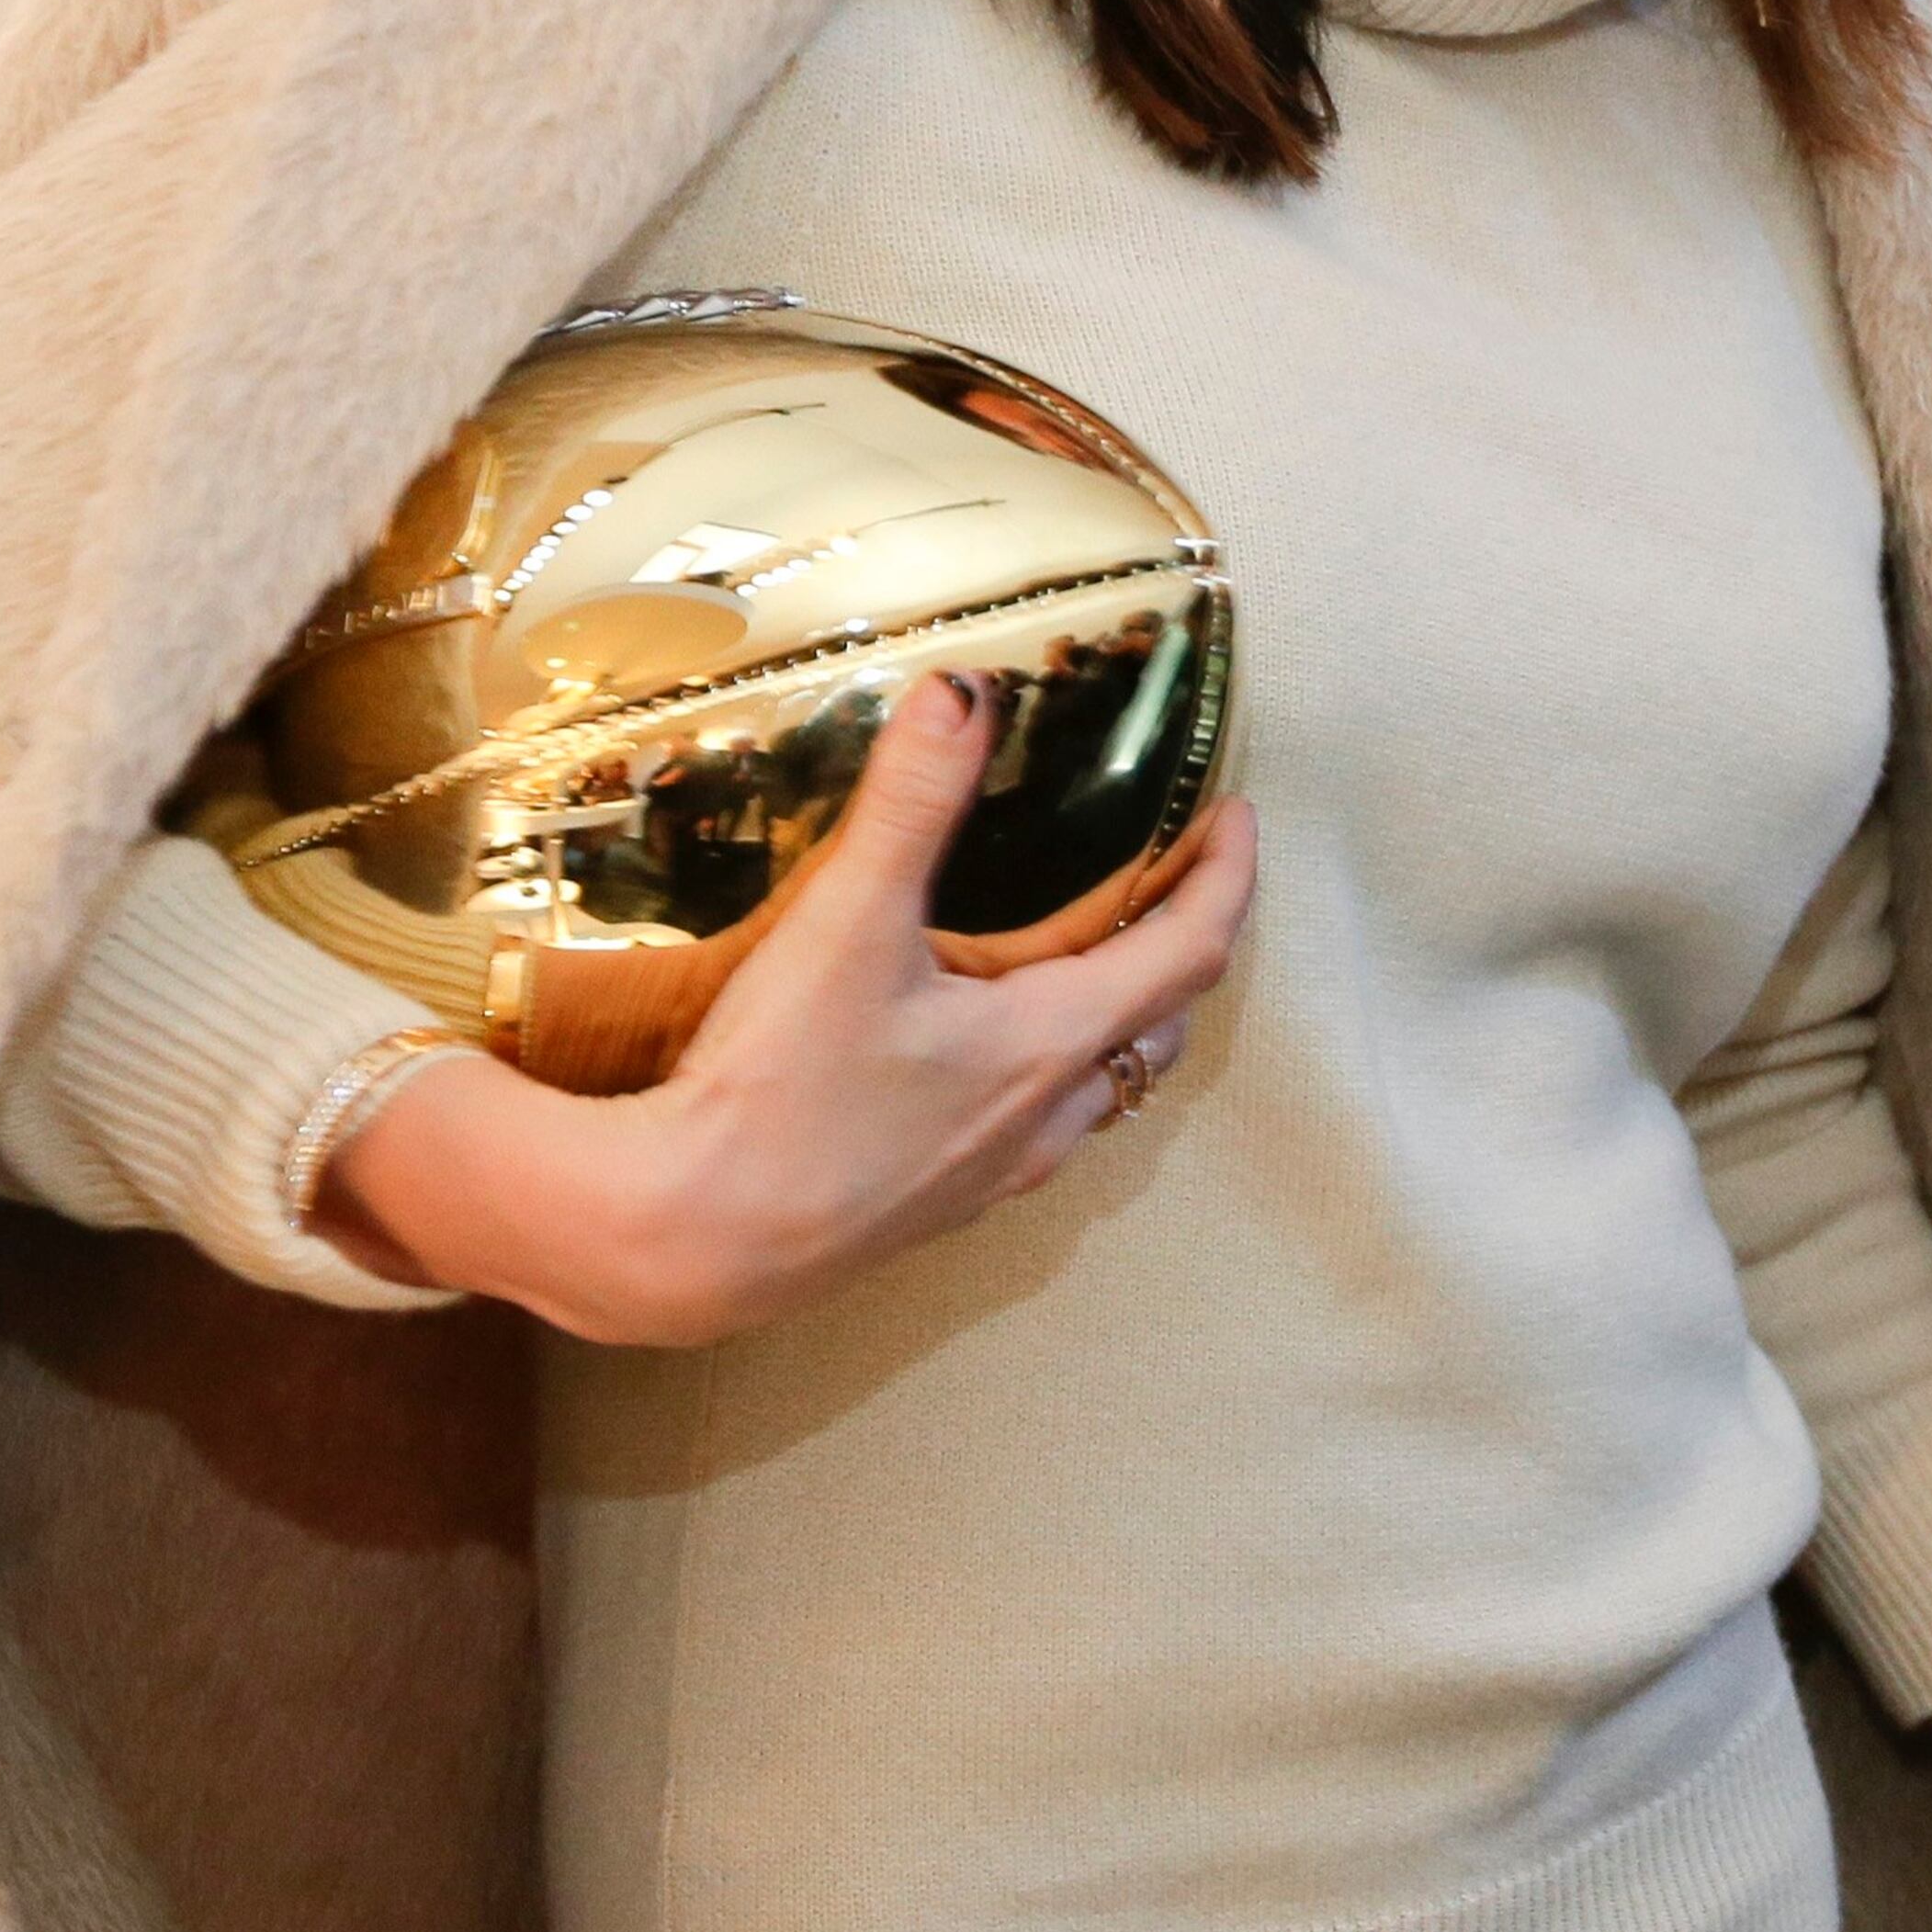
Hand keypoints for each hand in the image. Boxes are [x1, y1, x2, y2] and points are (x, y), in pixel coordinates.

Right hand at [317, 672, 1257, 1344]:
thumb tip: (963, 691)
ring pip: (1099, 1092)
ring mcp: (993, 1173)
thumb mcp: (847, 925)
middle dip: (1181, 947)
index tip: (1236, 819)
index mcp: (1049, 1042)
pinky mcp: (936, 1207)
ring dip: (1116, 1021)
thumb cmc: (781, 1089)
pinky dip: (1047, 1074)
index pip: (1188, 952)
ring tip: (1087, 959)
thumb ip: (909, 805)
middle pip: (1158, 1028)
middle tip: (1170, 879)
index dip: (1225, 880)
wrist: (695, 1239)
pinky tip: (981, 1056)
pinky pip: (1033, 1132)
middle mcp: (1043, 1116)